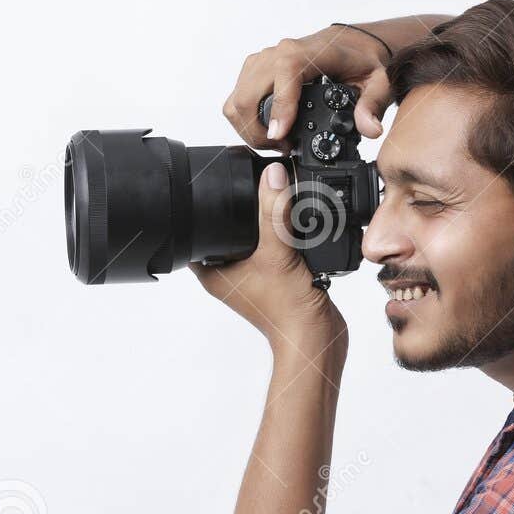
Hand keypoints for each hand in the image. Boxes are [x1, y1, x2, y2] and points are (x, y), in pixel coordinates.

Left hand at [189, 161, 347, 359]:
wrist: (316, 337)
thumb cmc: (286, 311)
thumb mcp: (277, 252)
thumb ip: (274, 213)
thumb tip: (272, 176)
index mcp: (213, 271)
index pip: (197, 229)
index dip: (204, 205)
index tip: (217, 184)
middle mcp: (229, 273)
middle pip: (226, 228)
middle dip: (240, 208)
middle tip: (252, 187)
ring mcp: (252, 276)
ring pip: (252, 237)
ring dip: (265, 221)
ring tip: (274, 204)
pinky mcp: (274, 277)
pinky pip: (274, 246)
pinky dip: (284, 235)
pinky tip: (294, 224)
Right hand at [222, 24, 391, 148]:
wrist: (349, 43)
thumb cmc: (359, 59)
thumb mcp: (376, 82)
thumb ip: (372, 105)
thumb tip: (369, 128)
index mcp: (304, 54)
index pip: (282, 79)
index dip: (278, 110)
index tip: (280, 137)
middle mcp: (277, 54)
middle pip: (247, 97)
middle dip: (258, 132)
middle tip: (283, 148)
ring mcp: (262, 60)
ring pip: (236, 101)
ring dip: (249, 129)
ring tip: (276, 142)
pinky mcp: (255, 68)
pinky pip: (237, 98)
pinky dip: (245, 120)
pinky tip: (268, 129)